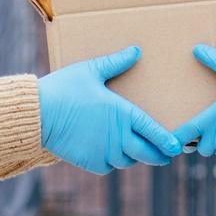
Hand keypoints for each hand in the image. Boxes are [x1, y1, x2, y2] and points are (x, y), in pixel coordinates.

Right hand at [38, 46, 180, 173]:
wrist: (37, 115)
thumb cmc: (64, 88)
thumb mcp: (91, 70)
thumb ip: (116, 62)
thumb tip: (136, 50)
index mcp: (122, 114)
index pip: (153, 130)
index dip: (167, 140)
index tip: (177, 145)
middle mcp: (118, 137)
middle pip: (147, 153)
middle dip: (160, 155)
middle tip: (167, 154)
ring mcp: (104, 152)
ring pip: (128, 160)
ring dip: (134, 156)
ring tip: (139, 149)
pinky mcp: (91, 162)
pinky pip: (109, 165)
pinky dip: (113, 161)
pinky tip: (112, 151)